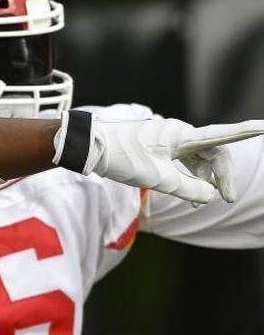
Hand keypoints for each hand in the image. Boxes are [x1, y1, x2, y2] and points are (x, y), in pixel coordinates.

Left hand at [89, 116, 263, 203]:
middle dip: (221, 176)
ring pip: (197, 159)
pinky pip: (183, 161)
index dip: (245, 132)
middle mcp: (178, 134)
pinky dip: (189, 176)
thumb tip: (210, 195)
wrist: (89, 147)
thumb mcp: (157, 178)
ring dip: (204, 178)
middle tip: (225, 199)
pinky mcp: (157, 147)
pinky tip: (190, 194)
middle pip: (212, 153)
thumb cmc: (121, 157)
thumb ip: (187, 188)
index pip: (222, 135)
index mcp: (182, 135)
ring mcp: (167, 140)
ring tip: (202, 202)